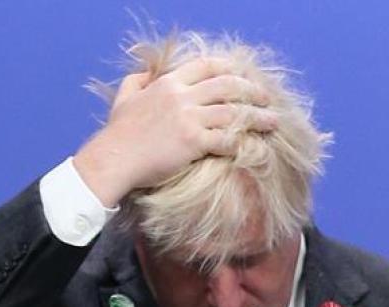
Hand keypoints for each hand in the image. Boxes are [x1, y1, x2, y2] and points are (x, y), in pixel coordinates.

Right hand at [73, 58, 274, 207]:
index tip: (245, 76)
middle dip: (252, 91)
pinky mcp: (193, 142)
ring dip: (257, 116)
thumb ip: (138, 80)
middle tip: (267, 99)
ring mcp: (188, 118)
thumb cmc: (119, 132)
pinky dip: (243, 141)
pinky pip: (226, 139)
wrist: (114, 158)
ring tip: (274, 121)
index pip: (207, 66)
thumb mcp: (125, 96)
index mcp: (168, 83)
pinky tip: (254, 145)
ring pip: (233, 112)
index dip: (230, 68)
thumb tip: (148, 73)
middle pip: (227, 86)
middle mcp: (181, 96)